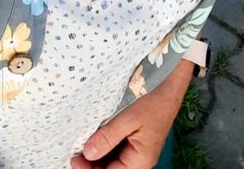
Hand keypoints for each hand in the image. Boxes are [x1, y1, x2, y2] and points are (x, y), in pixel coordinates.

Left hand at [71, 59, 193, 168]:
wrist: (170, 83)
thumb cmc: (152, 99)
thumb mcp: (128, 117)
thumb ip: (107, 137)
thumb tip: (87, 154)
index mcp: (141, 160)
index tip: (74, 157)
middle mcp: (139, 159)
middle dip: (92, 164)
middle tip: (74, 150)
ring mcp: (137, 149)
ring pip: (113, 160)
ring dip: (97, 155)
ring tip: (80, 143)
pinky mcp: (134, 138)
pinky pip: (117, 148)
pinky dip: (104, 145)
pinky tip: (92, 136)